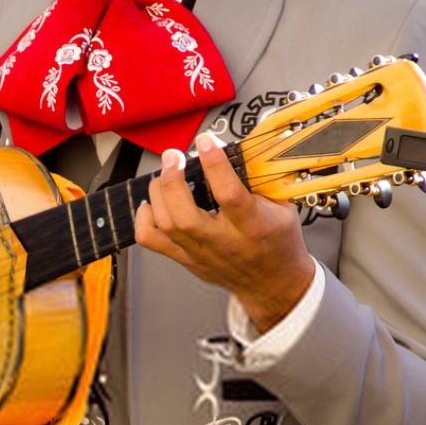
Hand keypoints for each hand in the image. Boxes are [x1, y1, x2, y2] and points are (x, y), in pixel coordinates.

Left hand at [134, 132, 315, 333]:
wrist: (271, 283)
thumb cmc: (276, 241)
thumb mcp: (282, 207)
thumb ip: (259, 180)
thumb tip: (235, 147)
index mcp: (252, 226)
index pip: (228, 194)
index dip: (214, 164)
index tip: (206, 141)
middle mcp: (222, 242)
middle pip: (184, 215)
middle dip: (172, 180)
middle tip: (172, 157)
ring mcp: (199, 253)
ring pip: (165, 226)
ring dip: (158, 193)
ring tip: (164, 173)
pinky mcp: (184, 259)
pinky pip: (151, 240)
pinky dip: (144, 218)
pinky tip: (151, 204)